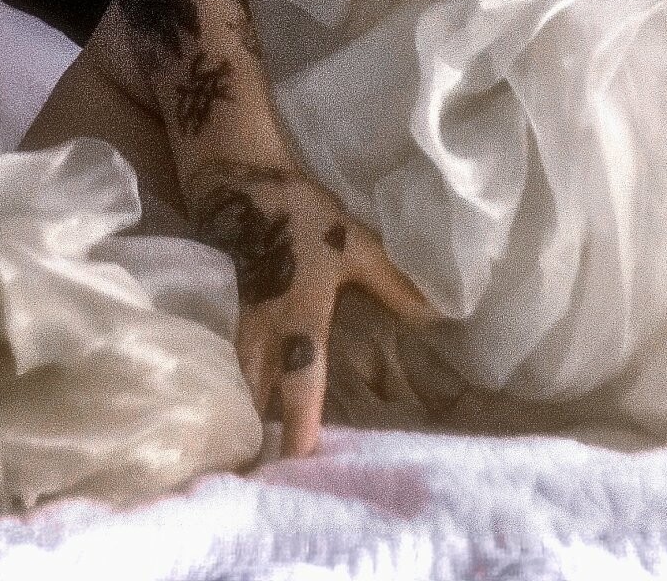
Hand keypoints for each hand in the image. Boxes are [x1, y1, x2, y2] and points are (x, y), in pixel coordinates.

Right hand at [185, 154, 440, 458]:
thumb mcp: (355, 244)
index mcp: (299, 313)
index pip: (300, 375)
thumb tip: (436, 318)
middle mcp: (264, 329)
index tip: (300, 459)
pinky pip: (234, 369)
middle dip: (263, 435)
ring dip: (250, 419)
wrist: (242, 188)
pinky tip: (244, 419)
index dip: (300, 417)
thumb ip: (392, 283)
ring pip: (241, 385)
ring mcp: (240, 327)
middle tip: (271, 478)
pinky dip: (240, 396)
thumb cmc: (303, 218)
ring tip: (256, 463)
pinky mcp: (229, 323)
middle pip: (257, 394)